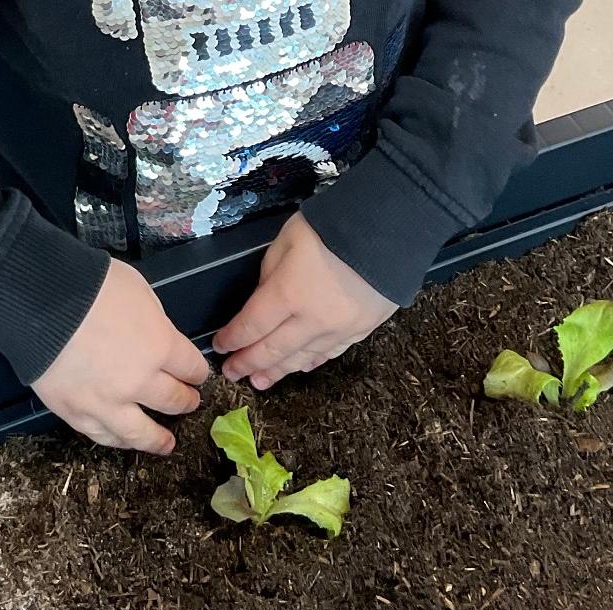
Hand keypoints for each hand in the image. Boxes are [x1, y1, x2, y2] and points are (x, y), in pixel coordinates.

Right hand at [33, 259, 209, 453]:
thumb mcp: (139, 291)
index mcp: (160, 347)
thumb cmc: (90, 285)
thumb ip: (154, 322)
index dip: (197, 372)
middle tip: (188, 402)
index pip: (191, 368)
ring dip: (158, 439)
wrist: (37, 302)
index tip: (196, 375)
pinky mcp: (75, 413)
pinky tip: (124, 440)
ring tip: (166, 444)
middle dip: (185, 401)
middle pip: (173, 401)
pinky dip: (117, 439)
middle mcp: (139, 383)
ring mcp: (106, 403)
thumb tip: (156, 338)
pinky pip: (102, 435)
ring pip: (140, 433)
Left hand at [214, 212, 396, 389]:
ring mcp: (340, 329)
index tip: (220, 346)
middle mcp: (311, 320)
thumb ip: (270, 275)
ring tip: (261, 380)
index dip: (233, 339)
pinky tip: (301, 367)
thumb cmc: (333, 225)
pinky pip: (331, 353)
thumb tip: (263, 300)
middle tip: (233, 373)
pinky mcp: (362, 329)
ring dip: (278, 371)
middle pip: (273, 350)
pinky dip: (312, 362)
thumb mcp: (287, 240)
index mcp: (287, 294)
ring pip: (302, 358)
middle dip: (249, 362)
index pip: (251, 326)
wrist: (392, 226)